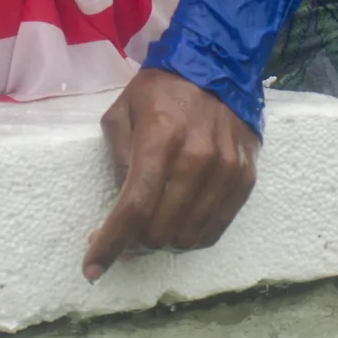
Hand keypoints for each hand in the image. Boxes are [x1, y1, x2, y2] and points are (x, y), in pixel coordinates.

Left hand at [82, 67, 257, 278]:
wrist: (217, 67)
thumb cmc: (160, 91)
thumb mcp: (121, 113)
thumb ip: (117, 159)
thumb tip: (120, 209)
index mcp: (160, 138)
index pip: (134, 207)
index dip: (110, 244)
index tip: (92, 270)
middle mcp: (197, 158)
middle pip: (160, 230)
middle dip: (134, 241)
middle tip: (125, 231)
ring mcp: (226, 171)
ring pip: (188, 237)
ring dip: (163, 241)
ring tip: (152, 226)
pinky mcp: (245, 178)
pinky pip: (215, 229)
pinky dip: (191, 236)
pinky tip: (177, 224)